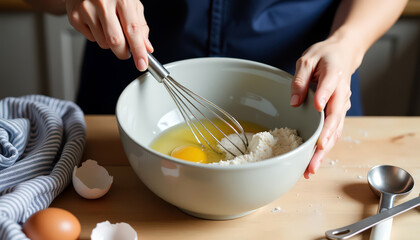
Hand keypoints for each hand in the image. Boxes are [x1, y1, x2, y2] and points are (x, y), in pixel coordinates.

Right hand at [66, 0, 153, 70]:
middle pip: (115, 41)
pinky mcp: (75, 17)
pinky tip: (98, 23)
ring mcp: (86, 9)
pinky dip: (98, 36)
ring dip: (110, 43)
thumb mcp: (132, 4)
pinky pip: (91, 39)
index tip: (142, 64)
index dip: (138, 50)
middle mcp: (102, 3)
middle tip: (127, 51)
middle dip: (123, 52)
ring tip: (110, 27)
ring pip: (103, 43)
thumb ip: (140, 26)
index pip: (132, 31)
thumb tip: (146, 47)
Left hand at [290, 34, 363, 178]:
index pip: (329, 88)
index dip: (323, 98)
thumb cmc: (324, 56)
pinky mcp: (338, 113)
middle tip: (311, 160)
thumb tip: (294, 103)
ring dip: (323, 152)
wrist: (343, 54)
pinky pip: (333, 132)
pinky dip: (325, 148)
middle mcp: (341, 95)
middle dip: (323, 142)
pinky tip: (314, 161)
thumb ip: (300, 80)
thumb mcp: (307, 60)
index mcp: (334, 76)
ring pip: (335, 132)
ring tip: (310, 169)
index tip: (317, 107)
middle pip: (334, 121)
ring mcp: (341, 106)